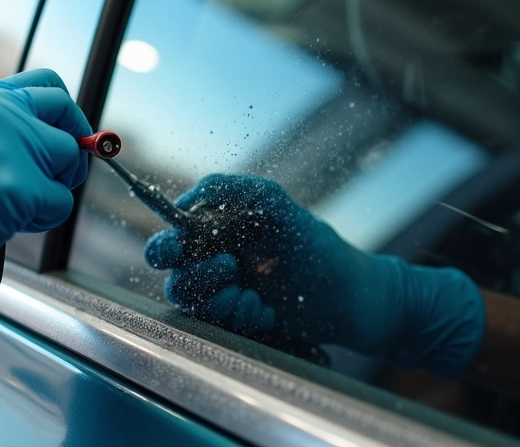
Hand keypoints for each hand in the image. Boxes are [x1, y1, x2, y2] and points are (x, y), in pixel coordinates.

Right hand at [0, 69, 90, 351]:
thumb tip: (34, 136)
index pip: (44, 85)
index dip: (62, 114)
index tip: (65, 135)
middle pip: (66, 115)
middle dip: (70, 148)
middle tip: (57, 177)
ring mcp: (2, 147)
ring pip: (67, 162)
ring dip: (50, 190)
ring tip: (8, 209)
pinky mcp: (12, 188)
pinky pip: (58, 204)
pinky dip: (39, 221)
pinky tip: (0, 225)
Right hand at [144, 174, 485, 377]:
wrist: (354, 296)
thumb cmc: (316, 246)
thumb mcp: (274, 203)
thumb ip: (228, 188)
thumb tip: (184, 201)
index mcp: (217, 240)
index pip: (171, 244)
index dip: (165, 248)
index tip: (179, 249)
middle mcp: (217, 271)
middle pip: (175, 281)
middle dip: (196, 277)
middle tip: (231, 267)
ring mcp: (229, 303)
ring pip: (196, 310)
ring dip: (221, 303)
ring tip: (253, 299)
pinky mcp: (242, 331)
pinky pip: (222, 331)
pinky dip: (242, 320)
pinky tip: (267, 313)